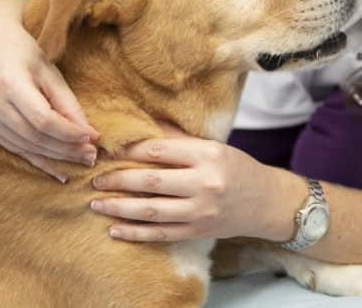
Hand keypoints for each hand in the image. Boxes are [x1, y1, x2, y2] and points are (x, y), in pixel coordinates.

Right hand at [0, 15, 99, 182]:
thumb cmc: (20, 49)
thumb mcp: (49, 70)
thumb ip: (67, 103)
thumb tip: (88, 134)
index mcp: (9, 83)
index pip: (44, 120)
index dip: (70, 133)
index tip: (92, 138)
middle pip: (35, 137)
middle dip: (66, 149)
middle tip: (92, 155)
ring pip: (25, 147)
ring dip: (55, 157)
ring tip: (80, 160)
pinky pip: (13, 148)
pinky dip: (37, 160)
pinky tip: (57, 170)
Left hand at [88, 125, 275, 241]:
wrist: (266, 202)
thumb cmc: (235, 167)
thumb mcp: (212, 145)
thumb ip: (177, 139)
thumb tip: (138, 127)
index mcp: (207, 155)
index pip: (159, 150)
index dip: (128, 151)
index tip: (106, 151)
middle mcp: (205, 183)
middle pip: (152, 181)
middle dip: (118, 180)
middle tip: (94, 179)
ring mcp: (201, 211)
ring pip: (152, 210)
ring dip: (120, 208)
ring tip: (97, 203)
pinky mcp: (198, 232)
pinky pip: (161, 234)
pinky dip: (136, 233)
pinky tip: (115, 230)